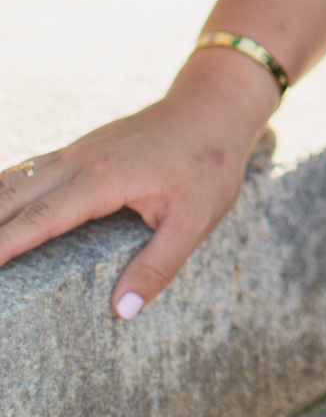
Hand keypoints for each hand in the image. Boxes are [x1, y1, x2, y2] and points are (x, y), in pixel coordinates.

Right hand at [0, 53, 277, 316]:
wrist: (215, 106)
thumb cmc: (209, 163)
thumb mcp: (196, 220)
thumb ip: (158, 265)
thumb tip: (123, 310)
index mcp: (106, 179)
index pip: (43, 217)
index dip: (6, 243)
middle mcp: (82, 161)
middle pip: (16, 195)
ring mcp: (78, 150)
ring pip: (17, 178)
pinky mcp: (81, 148)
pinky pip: (32, 169)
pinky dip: (6, 188)